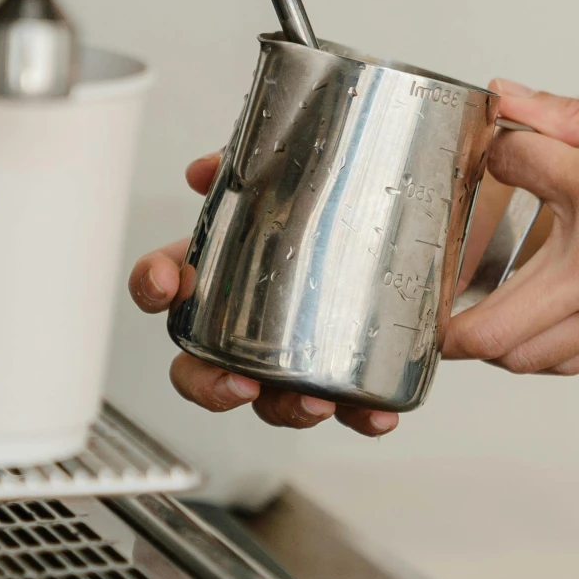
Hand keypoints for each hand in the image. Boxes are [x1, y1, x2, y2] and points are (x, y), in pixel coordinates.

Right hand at [127, 151, 400, 436]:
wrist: (424, 220)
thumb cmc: (348, 201)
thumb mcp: (307, 168)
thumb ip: (257, 161)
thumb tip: (205, 168)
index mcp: (227, 268)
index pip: (169, 282)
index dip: (153, 285)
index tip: (166, 283)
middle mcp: (250, 321)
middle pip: (199, 369)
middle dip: (208, 385)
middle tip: (238, 383)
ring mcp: (296, 352)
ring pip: (268, 402)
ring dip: (285, 409)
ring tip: (317, 401)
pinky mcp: (348, 370)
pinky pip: (346, 408)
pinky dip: (358, 417)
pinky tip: (377, 412)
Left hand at [444, 85, 578, 374]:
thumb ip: (576, 118)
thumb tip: (508, 97)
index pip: (510, 167)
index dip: (496, 148)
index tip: (501, 143)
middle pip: (488, 326)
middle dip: (445, 311)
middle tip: (430, 284)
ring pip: (524, 358)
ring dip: (489, 337)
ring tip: (476, 305)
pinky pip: (574, 362)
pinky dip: (542, 348)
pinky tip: (538, 318)